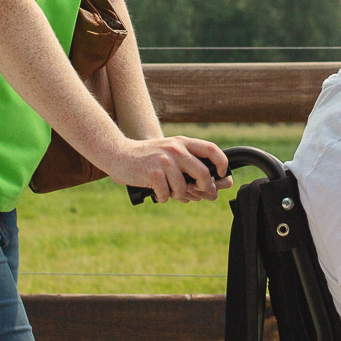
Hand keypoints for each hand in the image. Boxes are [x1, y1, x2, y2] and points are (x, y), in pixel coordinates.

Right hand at [101, 135, 231, 202]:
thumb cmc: (148, 158)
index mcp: (182, 142)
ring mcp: (164, 160)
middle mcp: (176, 149)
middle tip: (196, 191)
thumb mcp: (170, 154)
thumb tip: (215, 189)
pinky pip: (167, 195)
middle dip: (203, 187)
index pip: (212, 149)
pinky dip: (162, 197)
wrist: (118, 154)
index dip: (222, 163)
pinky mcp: (153, 173)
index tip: (221, 175)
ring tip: (167, 189)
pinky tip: (156, 191)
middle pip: (203, 173)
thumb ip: (190, 166)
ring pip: (184, 188)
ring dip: (177, 195)